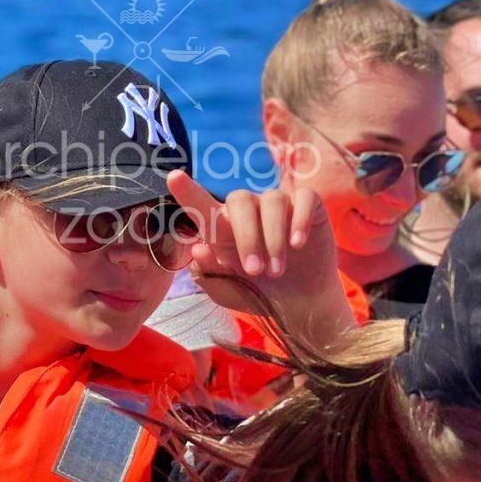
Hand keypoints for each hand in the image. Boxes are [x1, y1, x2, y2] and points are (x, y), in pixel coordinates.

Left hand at [166, 171, 354, 344]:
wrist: (299, 304)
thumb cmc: (258, 292)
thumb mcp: (229, 292)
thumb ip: (210, 275)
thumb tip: (198, 249)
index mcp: (222, 228)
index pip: (202, 205)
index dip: (187, 191)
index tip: (172, 177)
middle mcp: (248, 211)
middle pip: (240, 200)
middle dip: (247, 236)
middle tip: (254, 271)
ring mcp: (278, 205)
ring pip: (273, 201)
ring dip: (273, 238)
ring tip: (276, 271)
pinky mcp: (308, 206)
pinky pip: (304, 198)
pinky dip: (300, 219)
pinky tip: (298, 244)